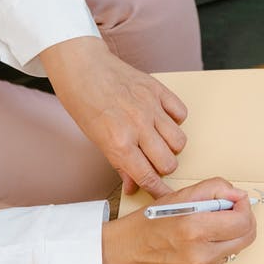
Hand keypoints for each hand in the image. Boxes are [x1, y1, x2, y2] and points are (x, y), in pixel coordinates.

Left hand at [40, 37, 187, 196]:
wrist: (82, 67)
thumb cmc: (84, 103)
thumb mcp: (96, 140)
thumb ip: (119, 164)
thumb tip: (133, 186)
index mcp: (119, 143)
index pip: (148, 176)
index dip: (159, 191)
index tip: (165, 196)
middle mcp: (138, 126)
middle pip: (169, 162)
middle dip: (163, 167)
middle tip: (152, 161)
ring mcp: (151, 107)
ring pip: (179, 141)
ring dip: (171, 146)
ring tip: (158, 140)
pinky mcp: (158, 91)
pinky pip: (181, 114)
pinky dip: (175, 120)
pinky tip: (162, 120)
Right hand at [102, 178, 256, 263]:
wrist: (126, 251)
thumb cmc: (148, 222)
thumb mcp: (179, 195)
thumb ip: (213, 189)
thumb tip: (238, 194)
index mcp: (194, 229)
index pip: (242, 221)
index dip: (245, 206)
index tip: (237, 200)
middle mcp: (201, 253)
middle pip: (247, 236)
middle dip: (243, 219)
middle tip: (230, 210)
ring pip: (238, 246)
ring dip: (232, 232)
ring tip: (211, 223)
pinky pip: (224, 257)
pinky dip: (219, 244)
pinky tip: (202, 238)